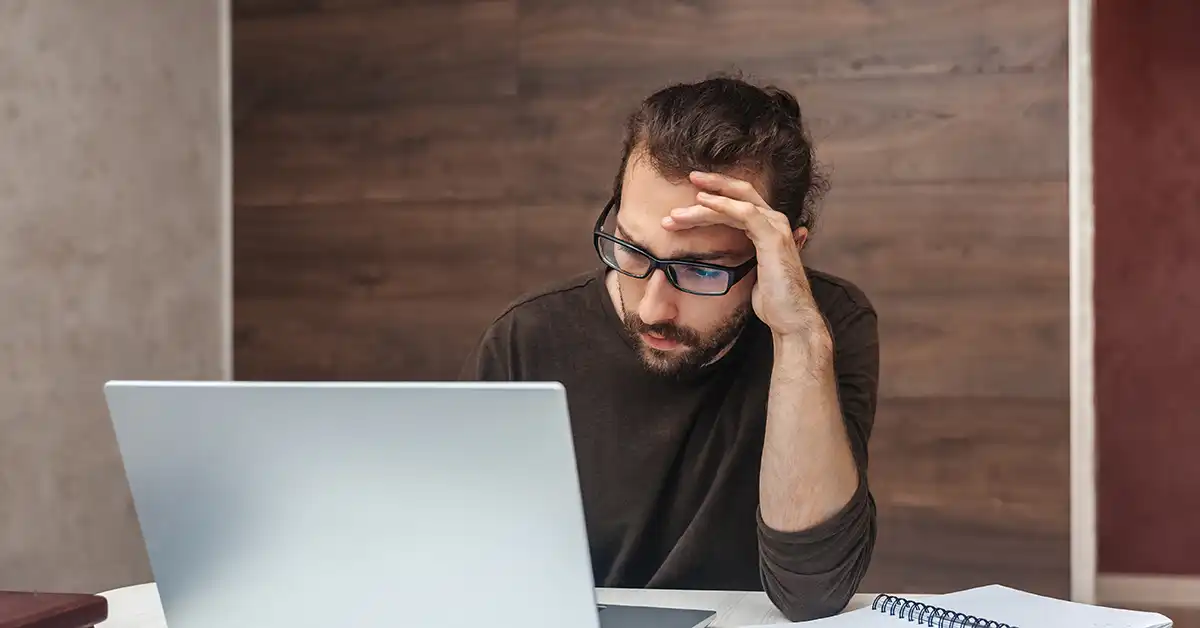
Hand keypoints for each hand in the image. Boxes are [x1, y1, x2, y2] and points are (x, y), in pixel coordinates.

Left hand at [662, 171, 828, 344]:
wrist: (791, 319)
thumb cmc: (773, 301)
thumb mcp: (751, 274)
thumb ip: (743, 258)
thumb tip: (727, 255)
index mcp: (768, 228)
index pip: (740, 201)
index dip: (717, 194)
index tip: (690, 196)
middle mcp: (775, 222)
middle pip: (741, 191)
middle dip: (713, 183)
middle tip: (689, 177)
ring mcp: (776, 227)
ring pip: (737, 201)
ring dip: (705, 203)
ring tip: (677, 213)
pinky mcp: (773, 237)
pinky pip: (744, 213)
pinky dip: (722, 205)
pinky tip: (703, 203)